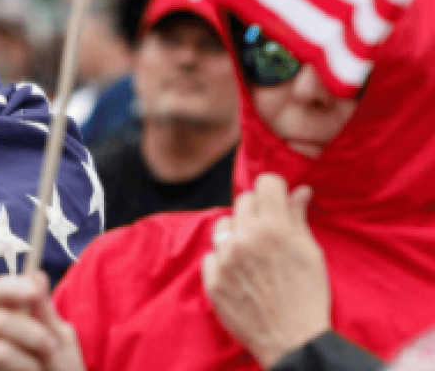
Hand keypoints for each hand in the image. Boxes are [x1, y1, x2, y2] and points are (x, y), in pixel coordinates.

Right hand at [0, 272, 85, 370]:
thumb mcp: (60, 342)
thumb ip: (45, 312)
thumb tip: (36, 273)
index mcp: (10, 321)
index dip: (11, 287)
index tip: (34, 289)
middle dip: (29, 331)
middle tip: (50, 346)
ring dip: (28, 355)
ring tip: (40, 370)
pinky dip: (23, 367)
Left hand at [203, 173, 330, 368]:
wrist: (292, 340)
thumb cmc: (308, 296)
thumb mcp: (311, 253)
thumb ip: (298, 218)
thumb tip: (299, 191)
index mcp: (274, 228)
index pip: (265, 182)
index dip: (274, 189)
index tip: (277, 200)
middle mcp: (245, 238)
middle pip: (243, 200)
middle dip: (257, 210)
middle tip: (268, 231)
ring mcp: (225, 258)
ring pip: (223, 224)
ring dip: (236, 233)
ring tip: (252, 254)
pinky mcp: (212, 278)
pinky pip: (211, 254)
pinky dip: (223, 260)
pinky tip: (241, 274)